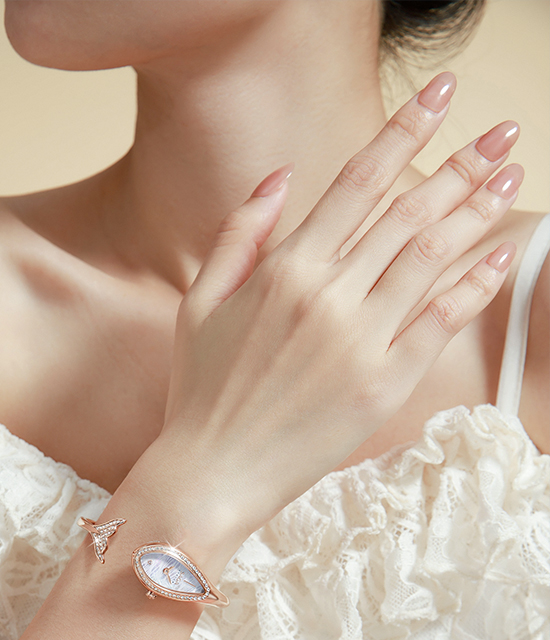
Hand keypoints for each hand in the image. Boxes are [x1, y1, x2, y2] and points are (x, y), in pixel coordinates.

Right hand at [155, 71, 521, 538]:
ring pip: (431, 258)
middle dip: (462, 164)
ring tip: (510, 176)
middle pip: (409, 212)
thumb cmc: (202, 393)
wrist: (212, 474)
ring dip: (477, 211)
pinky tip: (497, 256)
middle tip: (503, 133)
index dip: (405, 132)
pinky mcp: (383, 384)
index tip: (440, 97)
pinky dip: (471, 285)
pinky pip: (439, 323)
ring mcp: (360, 341)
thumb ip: (240, 234)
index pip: (358, 182)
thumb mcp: (199, 303)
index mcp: (284, 269)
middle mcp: (329, 296)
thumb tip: (281, 176)